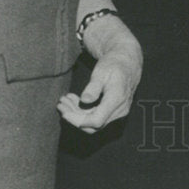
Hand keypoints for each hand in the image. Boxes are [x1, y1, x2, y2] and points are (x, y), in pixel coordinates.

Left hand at [58, 15, 142, 133]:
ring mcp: (118, 113)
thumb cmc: (114, 64)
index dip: (78, 120)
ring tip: (65, 100)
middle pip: (92, 125)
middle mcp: (119, 110)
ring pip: (93, 122)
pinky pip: (96, 117)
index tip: (64, 113)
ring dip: (76, 114)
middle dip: (74, 117)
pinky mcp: (114, 112)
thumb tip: (85, 100)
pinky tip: (74, 100)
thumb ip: (94, 86)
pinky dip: (83, 111)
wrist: (127, 63)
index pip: (96, 121)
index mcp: (117, 99)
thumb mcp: (102, 71)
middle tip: (61, 104)